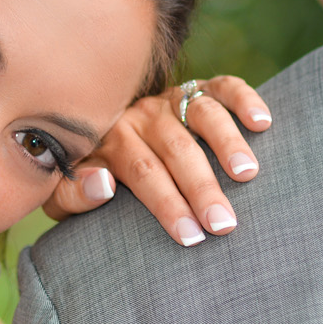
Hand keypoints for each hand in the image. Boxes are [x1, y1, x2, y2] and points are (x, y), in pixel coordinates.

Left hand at [43, 75, 270, 245]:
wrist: (90, 126)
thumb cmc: (83, 174)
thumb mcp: (59, 190)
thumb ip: (73, 195)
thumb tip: (104, 185)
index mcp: (110, 140)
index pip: (142, 171)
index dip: (167, 204)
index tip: (191, 237)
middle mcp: (141, 116)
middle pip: (176, 149)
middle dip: (201, 188)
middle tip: (224, 224)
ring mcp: (170, 101)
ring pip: (202, 114)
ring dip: (227, 143)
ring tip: (247, 174)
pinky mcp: (195, 89)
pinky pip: (222, 87)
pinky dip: (244, 100)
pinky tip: (262, 123)